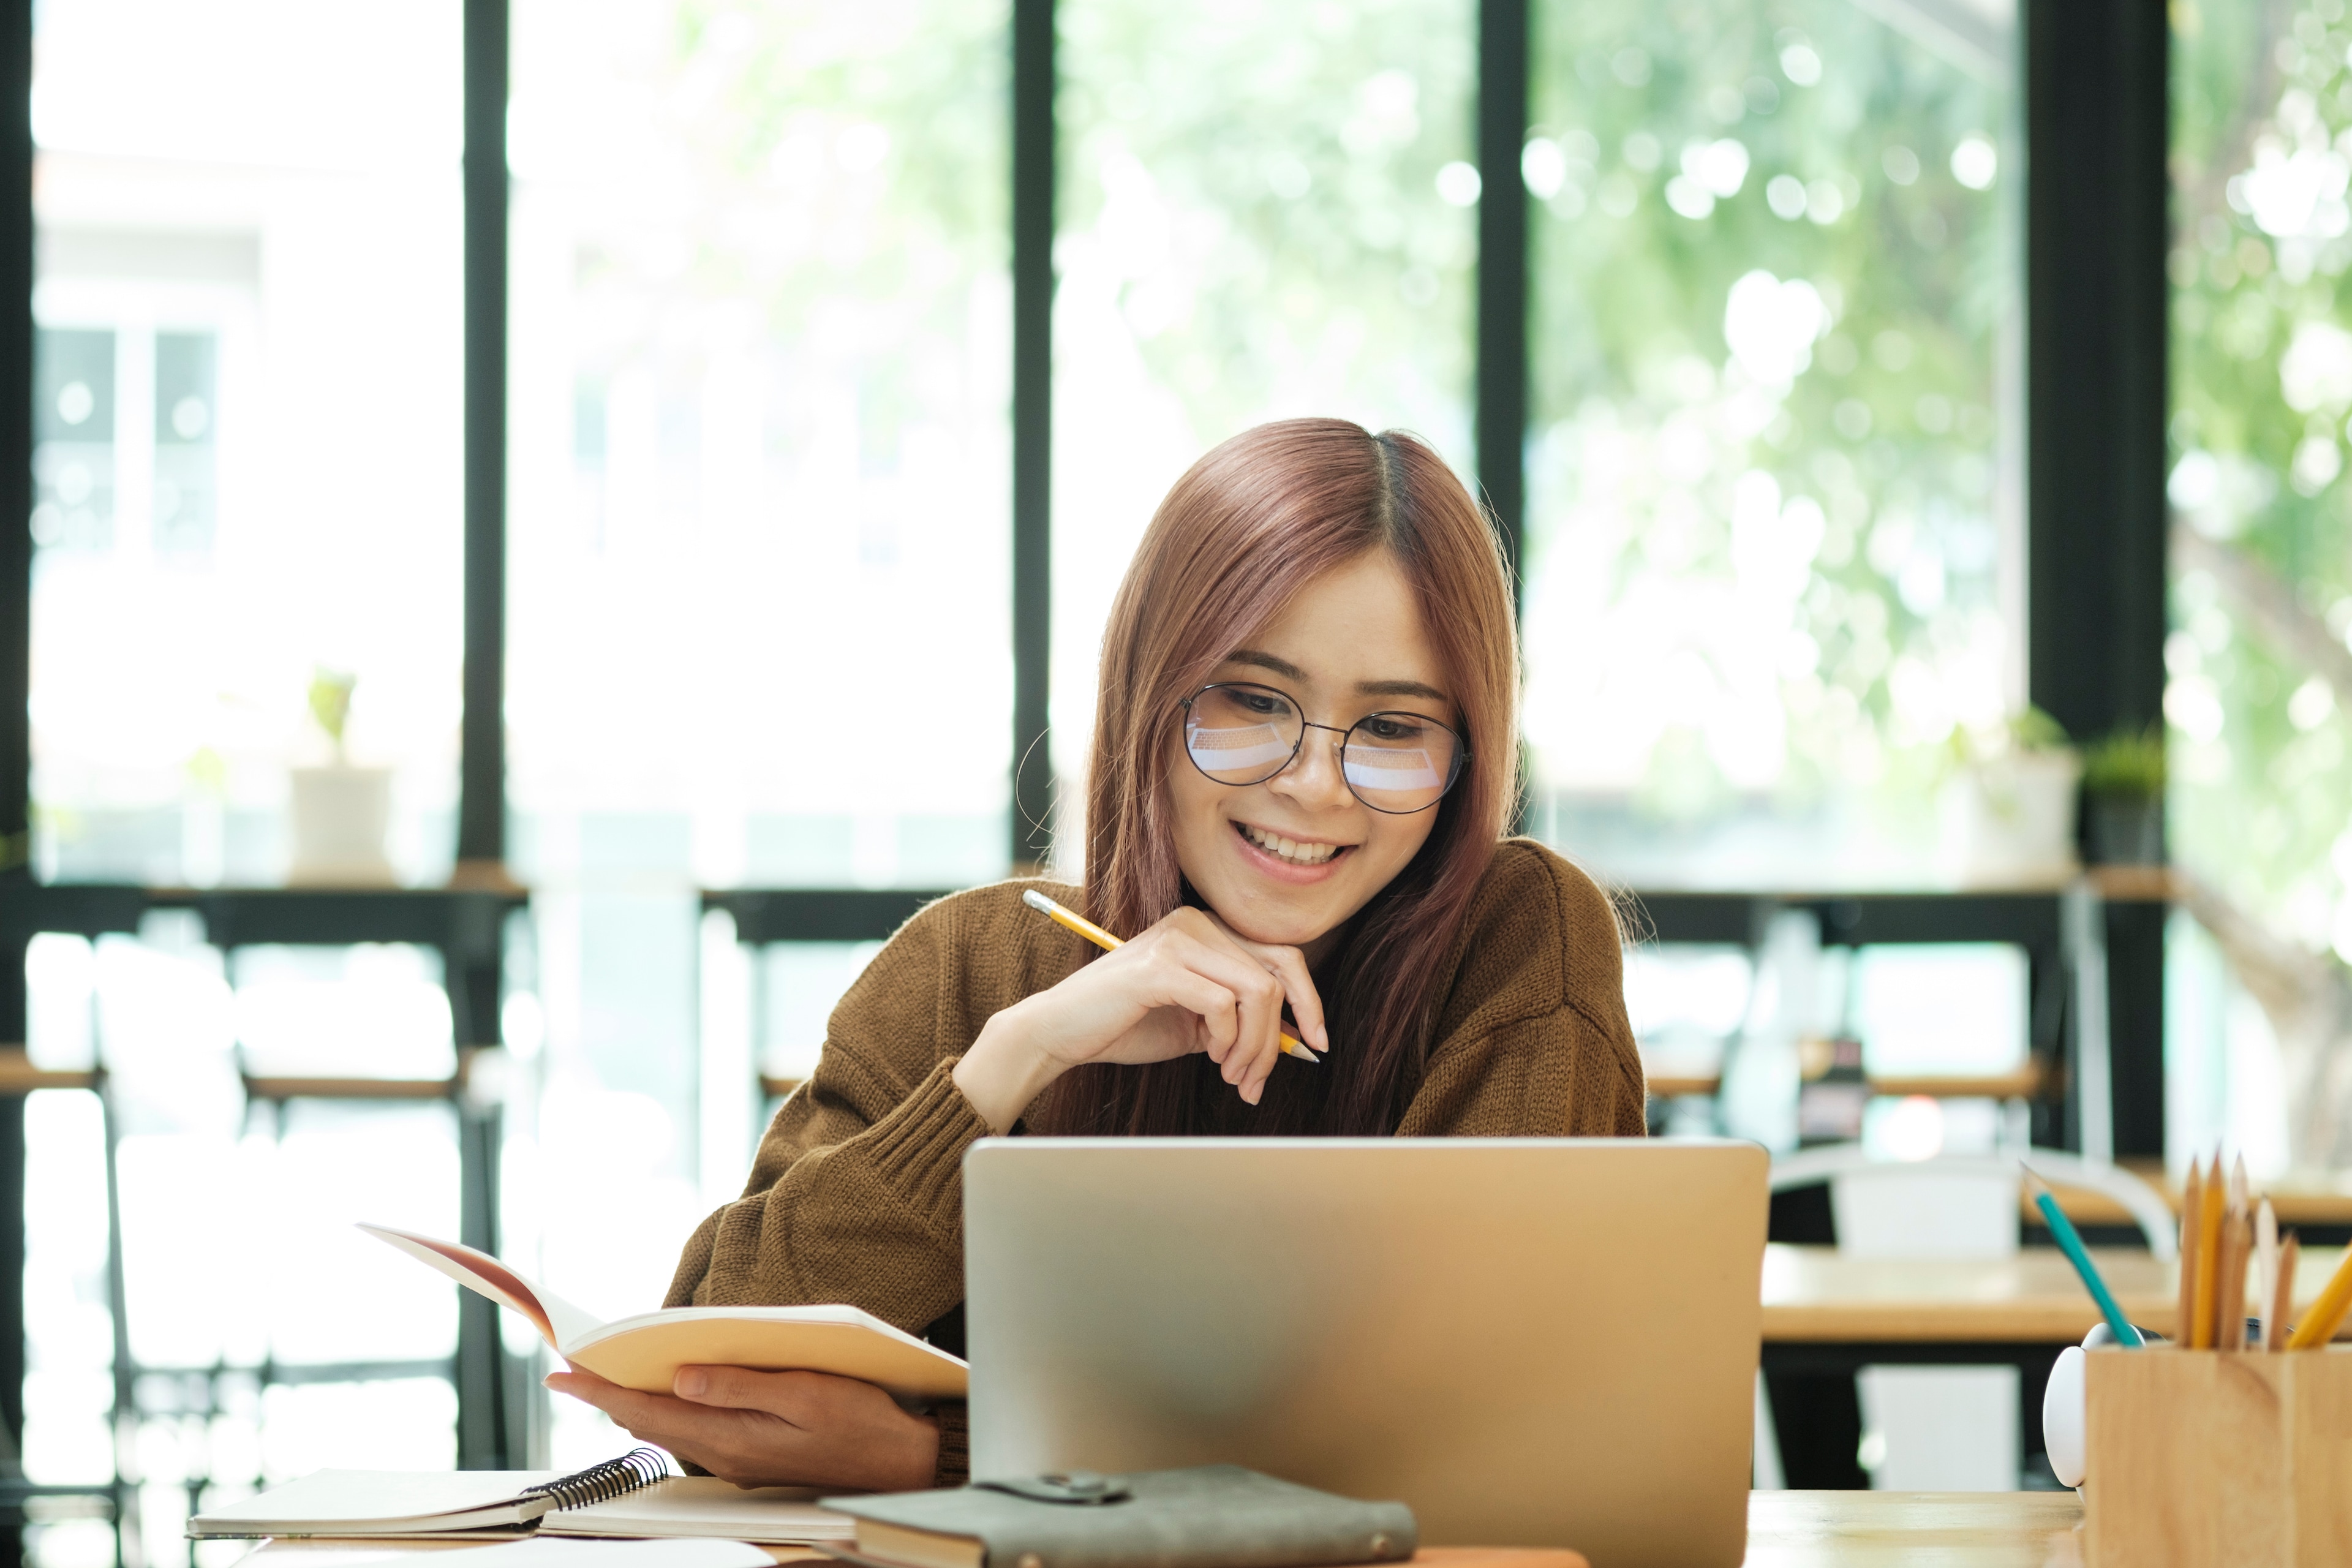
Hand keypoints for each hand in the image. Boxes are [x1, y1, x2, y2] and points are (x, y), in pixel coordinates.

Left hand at [544, 1365, 939, 1491]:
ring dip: (637, 1401)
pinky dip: (670, 1408)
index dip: (601, 1390)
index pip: (648, 1410)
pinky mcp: (753, 1455)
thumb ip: (741, 1385)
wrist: (900, 1465)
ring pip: (670, 1427)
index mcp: (733, 1437)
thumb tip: (681, 1377)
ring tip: (609, 1376)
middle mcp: (726, 1453)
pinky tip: (671, 1391)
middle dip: (608, 1394)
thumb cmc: (862, 1423)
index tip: (562, 1372)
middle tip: (574, 1369)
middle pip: (649, 1421)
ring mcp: (738, 1458)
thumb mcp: (805, 1393)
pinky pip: (695, 1430)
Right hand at [952, 905, 1327, 1131]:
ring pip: (1257, 990)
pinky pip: (1222, 1003)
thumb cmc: (1126, 1026)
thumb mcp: (1198, 1025)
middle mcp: (1195, 922)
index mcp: (1207, 929)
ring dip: (1254, 1045)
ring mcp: (1177, 940)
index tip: (1317, 1044)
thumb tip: (1302, 1042)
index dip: (1310, 1002)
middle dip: (1280, 1035)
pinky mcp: (1159, 966)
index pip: (1284, 956)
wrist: (1059, 1032)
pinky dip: (1227, 1040)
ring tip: (1232, 1074)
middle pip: (1278, 973)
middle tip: (1258, 1078)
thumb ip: (1242, 1022)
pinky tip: (1209, 1057)